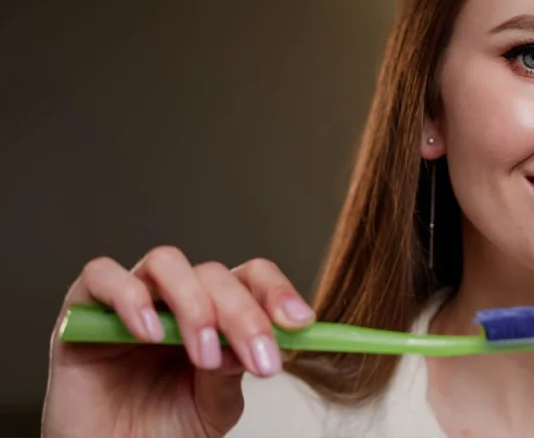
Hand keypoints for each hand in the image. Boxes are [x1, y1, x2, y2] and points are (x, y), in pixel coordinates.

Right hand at [41, 246, 315, 437]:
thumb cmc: (163, 430)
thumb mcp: (214, 405)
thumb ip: (232, 371)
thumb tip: (249, 343)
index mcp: (216, 311)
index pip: (253, 278)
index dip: (278, 293)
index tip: (301, 323)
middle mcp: (176, 296)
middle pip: (216, 274)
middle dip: (243, 314)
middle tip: (259, 357)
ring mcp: (132, 296)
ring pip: (168, 262)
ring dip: (193, 304)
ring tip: (202, 354)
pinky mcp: (83, 306)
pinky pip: (103, 276)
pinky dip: (130, 297)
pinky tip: (148, 333)